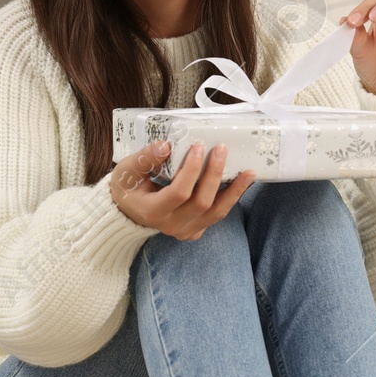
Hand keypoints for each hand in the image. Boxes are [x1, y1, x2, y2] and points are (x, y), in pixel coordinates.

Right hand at [110, 139, 254, 240]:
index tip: (198, 147)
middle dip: (215, 174)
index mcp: (152, 211)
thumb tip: (166, 145)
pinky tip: (241, 183)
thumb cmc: (127, 188)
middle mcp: (170, 225)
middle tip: (222, 149)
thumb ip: (145, 158)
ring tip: (249, 172)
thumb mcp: (126, 170)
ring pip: (216, 213)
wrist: (127, 211)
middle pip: (202, 203)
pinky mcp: (194, 231)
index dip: (191, 170)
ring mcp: (184, 231)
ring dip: (234, 191)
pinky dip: (230, 199)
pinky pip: (216, 216)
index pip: (179, 193)